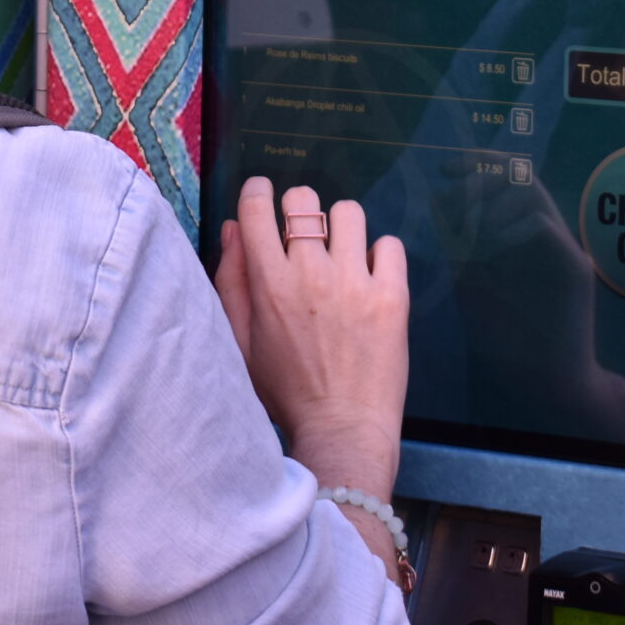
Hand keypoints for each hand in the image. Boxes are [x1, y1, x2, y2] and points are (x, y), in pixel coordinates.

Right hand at [214, 178, 407, 497]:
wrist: (342, 430)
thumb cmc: (286, 391)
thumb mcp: (241, 341)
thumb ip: (232, 282)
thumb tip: (234, 228)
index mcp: (269, 284)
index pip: (257, 209)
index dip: (258, 194)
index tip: (263, 197)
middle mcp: (311, 274)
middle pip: (304, 199)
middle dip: (300, 207)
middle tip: (305, 233)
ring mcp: (355, 282)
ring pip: (349, 213)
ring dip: (342, 229)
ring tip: (342, 257)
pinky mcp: (392, 296)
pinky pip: (390, 245)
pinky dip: (379, 257)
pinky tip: (370, 280)